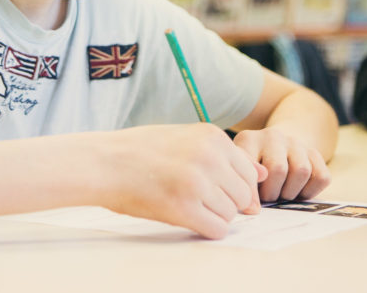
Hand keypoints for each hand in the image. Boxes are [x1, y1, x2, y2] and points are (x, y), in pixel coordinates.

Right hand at [101, 123, 266, 239]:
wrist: (104, 162)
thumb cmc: (140, 150)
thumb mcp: (186, 139)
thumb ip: (225, 154)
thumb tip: (262, 174)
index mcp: (212, 137)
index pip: (249, 172)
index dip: (236, 187)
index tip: (217, 190)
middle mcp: (210, 157)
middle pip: (243, 195)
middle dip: (227, 203)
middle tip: (199, 199)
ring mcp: (198, 183)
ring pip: (231, 214)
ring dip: (214, 216)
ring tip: (188, 205)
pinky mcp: (183, 208)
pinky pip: (216, 229)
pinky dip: (206, 229)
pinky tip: (187, 218)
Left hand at [232, 126, 330, 202]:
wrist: (276, 147)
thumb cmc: (254, 167)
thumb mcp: (240, 170)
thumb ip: (244, 184)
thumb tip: (254, 207)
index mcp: (249, 140)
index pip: (251, 165)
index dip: (252, 191)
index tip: (254, 206)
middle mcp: (273, 137)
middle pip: (278, 170)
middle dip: (272, 193)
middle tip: (268, 197)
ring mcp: (296, 143)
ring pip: (302, 171)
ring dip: (291, 192)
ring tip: (281, 193)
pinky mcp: (315, 153)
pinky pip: (321, 177)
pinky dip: (310, 191)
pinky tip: (298, 190)